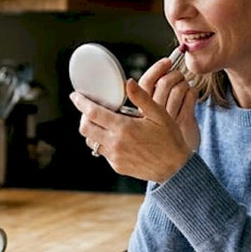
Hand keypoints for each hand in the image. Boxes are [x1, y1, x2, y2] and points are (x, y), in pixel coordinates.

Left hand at [70, 83, 192, 182]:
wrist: (175, 169)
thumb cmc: (169, 140)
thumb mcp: (159, 114)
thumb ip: (142, 97)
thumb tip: (128, 82)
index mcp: (124, 127)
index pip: (93, 113)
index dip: (81, 103)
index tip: (75, 96)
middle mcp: (115, 143)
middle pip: (85, 128)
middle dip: (83, 116)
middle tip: (90, 109)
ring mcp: (115, 156)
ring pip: (91, 141)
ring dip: (93, 130)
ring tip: (103, 123)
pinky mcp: (117, 166)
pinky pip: (103, 152)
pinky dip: (104, 142)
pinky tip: (116, 137)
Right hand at [137, 57, 199, 151]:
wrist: (175, 162)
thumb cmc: (161, 137)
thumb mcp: (148, 119)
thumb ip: (147, 99)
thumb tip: (152, 74)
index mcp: (142, 112)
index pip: (146, 83)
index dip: (156, 69)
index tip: (166, 61)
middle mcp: (155, 115)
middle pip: (164, 82)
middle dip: (173, 73)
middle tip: (177, 73)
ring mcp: (170, 118)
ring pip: (179, 87)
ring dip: (184, 81)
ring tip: (184, 85)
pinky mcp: (185, 121)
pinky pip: (190, 96)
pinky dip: (193, 91)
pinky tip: (191, 95)